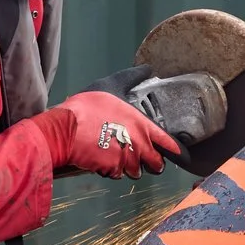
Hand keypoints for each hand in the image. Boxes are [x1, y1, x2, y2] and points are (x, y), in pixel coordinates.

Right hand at [37, 91, 179, 178]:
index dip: (176, 150)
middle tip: (145, 159)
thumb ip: (131, 79)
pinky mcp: (110, 170)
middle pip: (157, 164)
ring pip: (136, 172)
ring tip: (121, 157)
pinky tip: (104, 159)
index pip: (169, 143)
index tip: (178, 154)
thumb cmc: (88, 106)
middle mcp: (138, 145)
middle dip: (153, 163)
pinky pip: (117, 175)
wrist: (66, 128)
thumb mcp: (112, 85)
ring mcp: (125, 160)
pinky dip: (112, 170)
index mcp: (142, 126)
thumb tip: (147, 69)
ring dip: (131, 167)